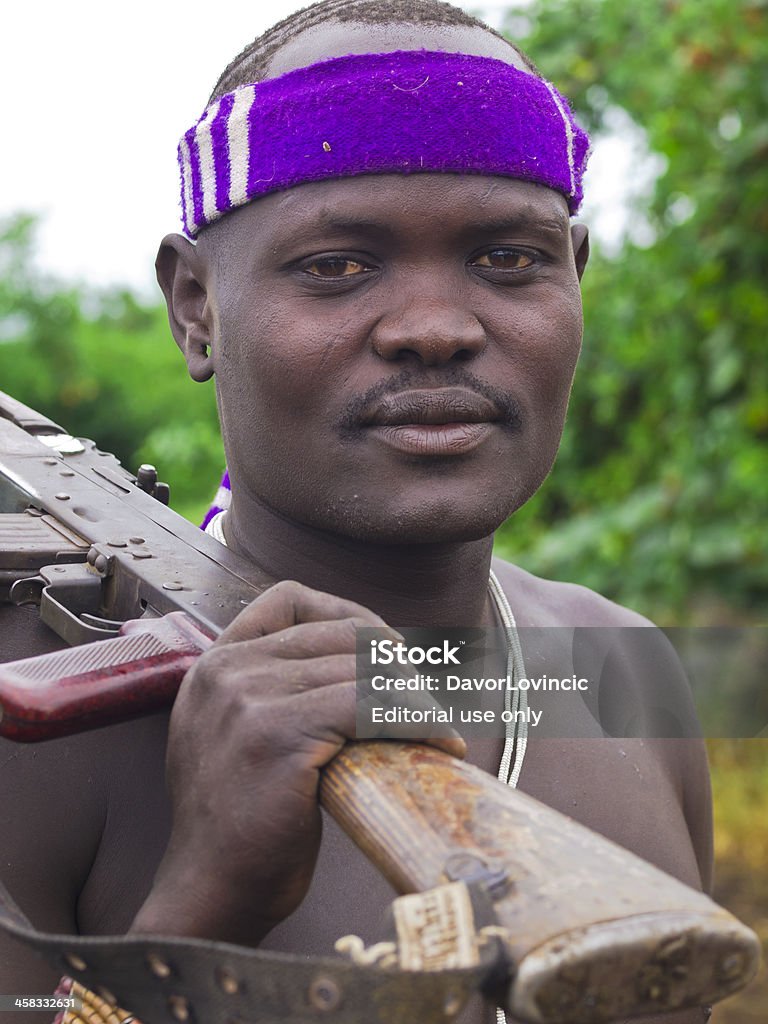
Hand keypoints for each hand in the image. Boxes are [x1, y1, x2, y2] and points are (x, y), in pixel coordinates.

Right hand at [130, 580, 463, 944]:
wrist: (211, 893)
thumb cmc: (240, 824)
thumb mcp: (233, 736)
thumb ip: (271, 691)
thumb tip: (359, 667)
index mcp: (214, 664)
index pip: (288, 598)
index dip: (349, 613)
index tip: (388, 650)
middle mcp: (225, 670)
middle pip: (341, 632)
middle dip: (398, 662)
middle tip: (428, 701)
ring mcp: (247, 699)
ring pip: (363, 670)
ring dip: (416, 696)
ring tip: (439, 727)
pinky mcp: (276, 734)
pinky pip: (368, 705)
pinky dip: (416, 720)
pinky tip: (439, 742)